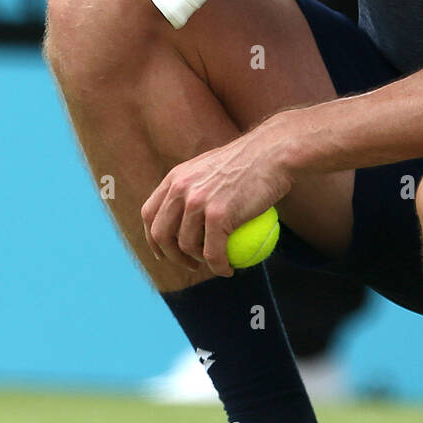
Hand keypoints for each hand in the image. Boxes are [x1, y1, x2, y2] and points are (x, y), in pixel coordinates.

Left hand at [141, 128, 293, 277]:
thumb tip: (189, 216)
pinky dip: (219, 266)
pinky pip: (213, 253)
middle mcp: (180, 189)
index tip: (166, 251)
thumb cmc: (252, 161)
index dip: (152, 238)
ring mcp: (197, 202)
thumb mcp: (212, 167)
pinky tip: (229, 270)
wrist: (273, 153)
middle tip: (190, 264)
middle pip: (160, 234)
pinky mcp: (218, 215)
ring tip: (217, 263)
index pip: (149, 214)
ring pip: (187, 247)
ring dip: (200, 263)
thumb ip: (196, 186)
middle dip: (171, 256)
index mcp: (176, 177)